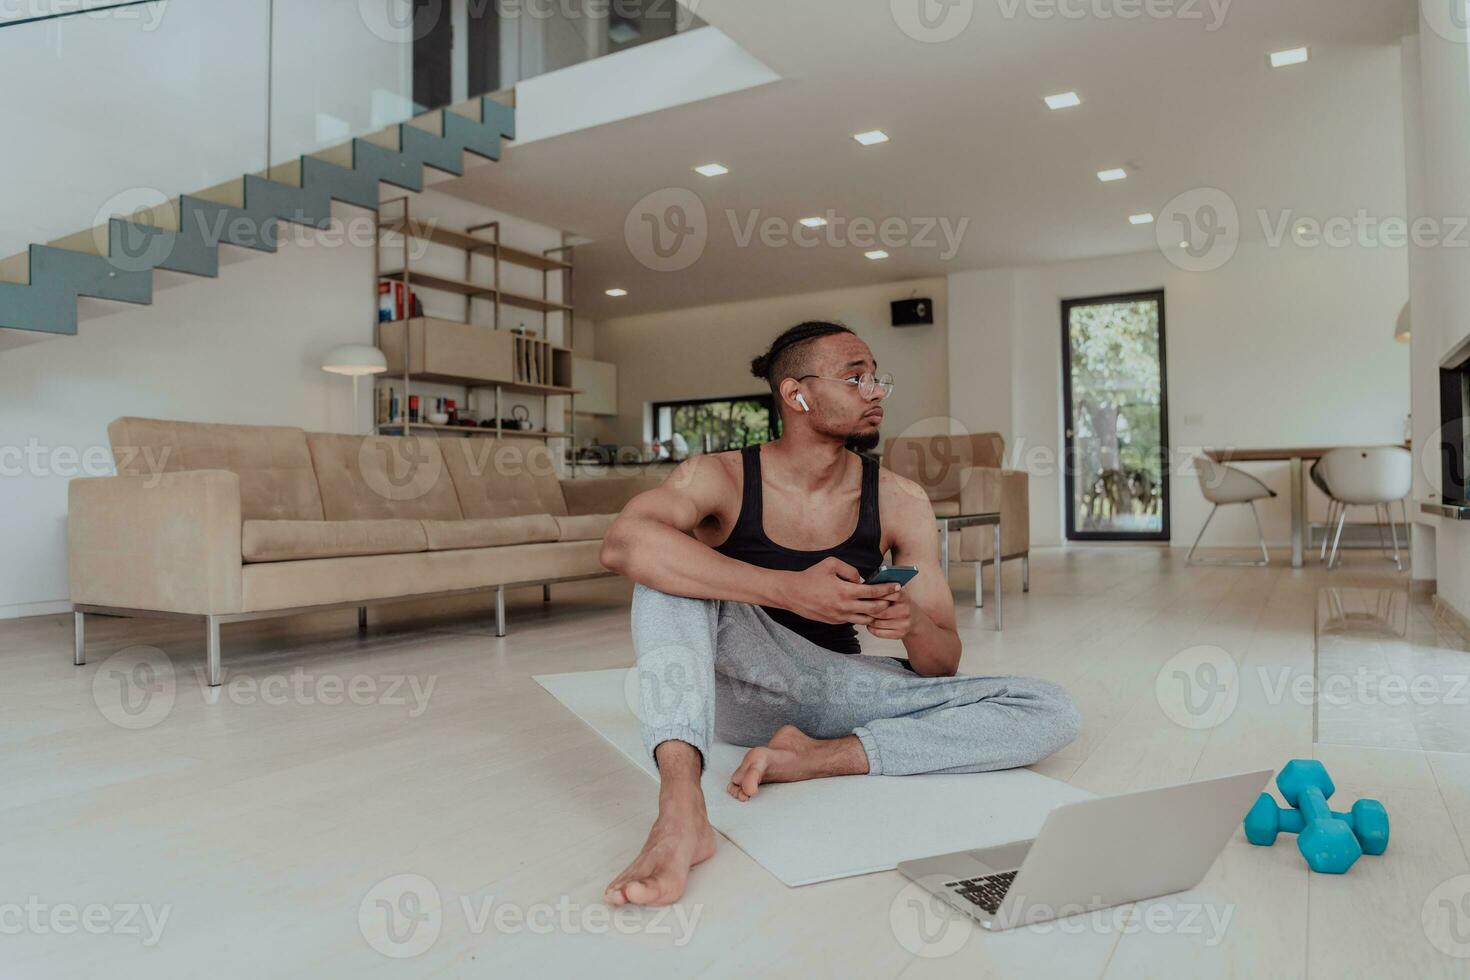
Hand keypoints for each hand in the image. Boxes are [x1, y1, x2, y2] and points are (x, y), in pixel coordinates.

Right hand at [781, 557, 898, 624]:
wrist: (792, 594)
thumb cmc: (811, 576)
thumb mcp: (831, 564)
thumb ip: (850, 570)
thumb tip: (860, 579)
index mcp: (845, 591)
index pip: (873, 592)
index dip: (888, 589)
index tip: (897, 587)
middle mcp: (844, 607)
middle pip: (874, 609)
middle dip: (887, 603)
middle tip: (894, 598)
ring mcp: (840, 617)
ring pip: (866, 619)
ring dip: (876, 613)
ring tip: (882, 606)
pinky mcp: (835, 622)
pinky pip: (854, 621)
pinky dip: (863, 616)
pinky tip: (866, 610)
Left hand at [866, 584, 914, 639]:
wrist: (915, 618)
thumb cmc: (901, 603)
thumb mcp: (897, 592)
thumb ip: (886, 588)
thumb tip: (868, 585)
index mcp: (903, 597)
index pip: (888, 593)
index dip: (875, 594)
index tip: (866, 594)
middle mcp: (905, 610)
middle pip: (880, 611)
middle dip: (868, 609)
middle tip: (861, 607)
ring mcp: (903, 623)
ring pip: (877, 623)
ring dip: (868, 619)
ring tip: (865, 615)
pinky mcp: (899, 634)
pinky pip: (879, 632)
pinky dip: (871, 628)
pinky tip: (871, 624)